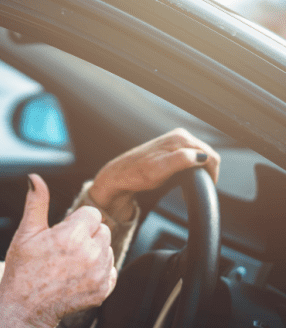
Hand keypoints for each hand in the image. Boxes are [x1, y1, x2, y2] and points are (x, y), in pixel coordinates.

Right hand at [0, 174, 116, 327]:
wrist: (24, 308)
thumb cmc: (22, 269)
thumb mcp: (26, 233)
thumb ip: (36, 202)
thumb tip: (34, 177)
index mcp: (71, 236)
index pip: (92, 213)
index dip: (76, 221)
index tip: (62, 232)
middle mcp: (90, 254)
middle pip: (103, 230)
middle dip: (87, 235)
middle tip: (64, 249)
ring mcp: (98, 274)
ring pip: (108, 249)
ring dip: (94, 252)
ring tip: (69, 264)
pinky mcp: (103, 290)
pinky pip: (111, 270)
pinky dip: (98, 271)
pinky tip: (77, 276)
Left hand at [89, 128, 220, 222]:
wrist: (117, 176)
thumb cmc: (135, 175)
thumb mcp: (159, 170)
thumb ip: (181, 160)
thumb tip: (200, 156)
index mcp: (180, 138)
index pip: (210, 156)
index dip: (210, 175)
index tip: (203, 189)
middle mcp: (179, 136)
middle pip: (207, 156)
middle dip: (205, 174)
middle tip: (193, 192)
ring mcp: (175, 141)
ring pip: (199, 158)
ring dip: (199, 173)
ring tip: (188, 188)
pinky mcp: (171, 148)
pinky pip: (190, 158)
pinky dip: (191, 170)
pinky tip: (183, 180)